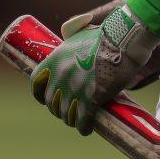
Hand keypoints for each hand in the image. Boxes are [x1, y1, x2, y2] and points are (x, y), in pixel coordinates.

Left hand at [30, 4, 159, 134]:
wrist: (123, 41)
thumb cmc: (105, 34)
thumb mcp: (80, 29)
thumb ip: (69, 32)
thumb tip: (64, 32)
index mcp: (55, 59)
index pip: (36, 83)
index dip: (40, 94)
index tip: (46, 98)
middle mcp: (61, 75)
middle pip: (51, 103)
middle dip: (58, 109)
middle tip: (67, 110)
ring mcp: (75, 88)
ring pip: (66, 114)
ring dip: (71, 120)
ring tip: (77, 120)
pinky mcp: (92, 98)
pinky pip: (82, 120)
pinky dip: (83, 127)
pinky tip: (86, 129)